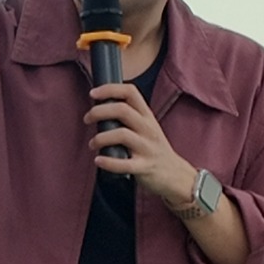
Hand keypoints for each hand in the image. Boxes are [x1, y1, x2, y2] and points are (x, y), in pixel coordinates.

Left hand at [84, 82, 197, 207]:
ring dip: (100, 138)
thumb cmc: (153, 148)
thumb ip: (128, 115)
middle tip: (87, 119)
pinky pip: (124, 164)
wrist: (176, 175)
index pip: (130, 92)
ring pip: (122, 134)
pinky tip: (98, 160)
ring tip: (92, 144)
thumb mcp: (146, 126)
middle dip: (99, 112)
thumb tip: (99, 106)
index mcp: (147, 116)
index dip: (110, 89)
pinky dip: (108, 162)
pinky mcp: (144, 167)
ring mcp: (147, 148)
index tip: (92, 93)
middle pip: (122, 110)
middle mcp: (148, 128)